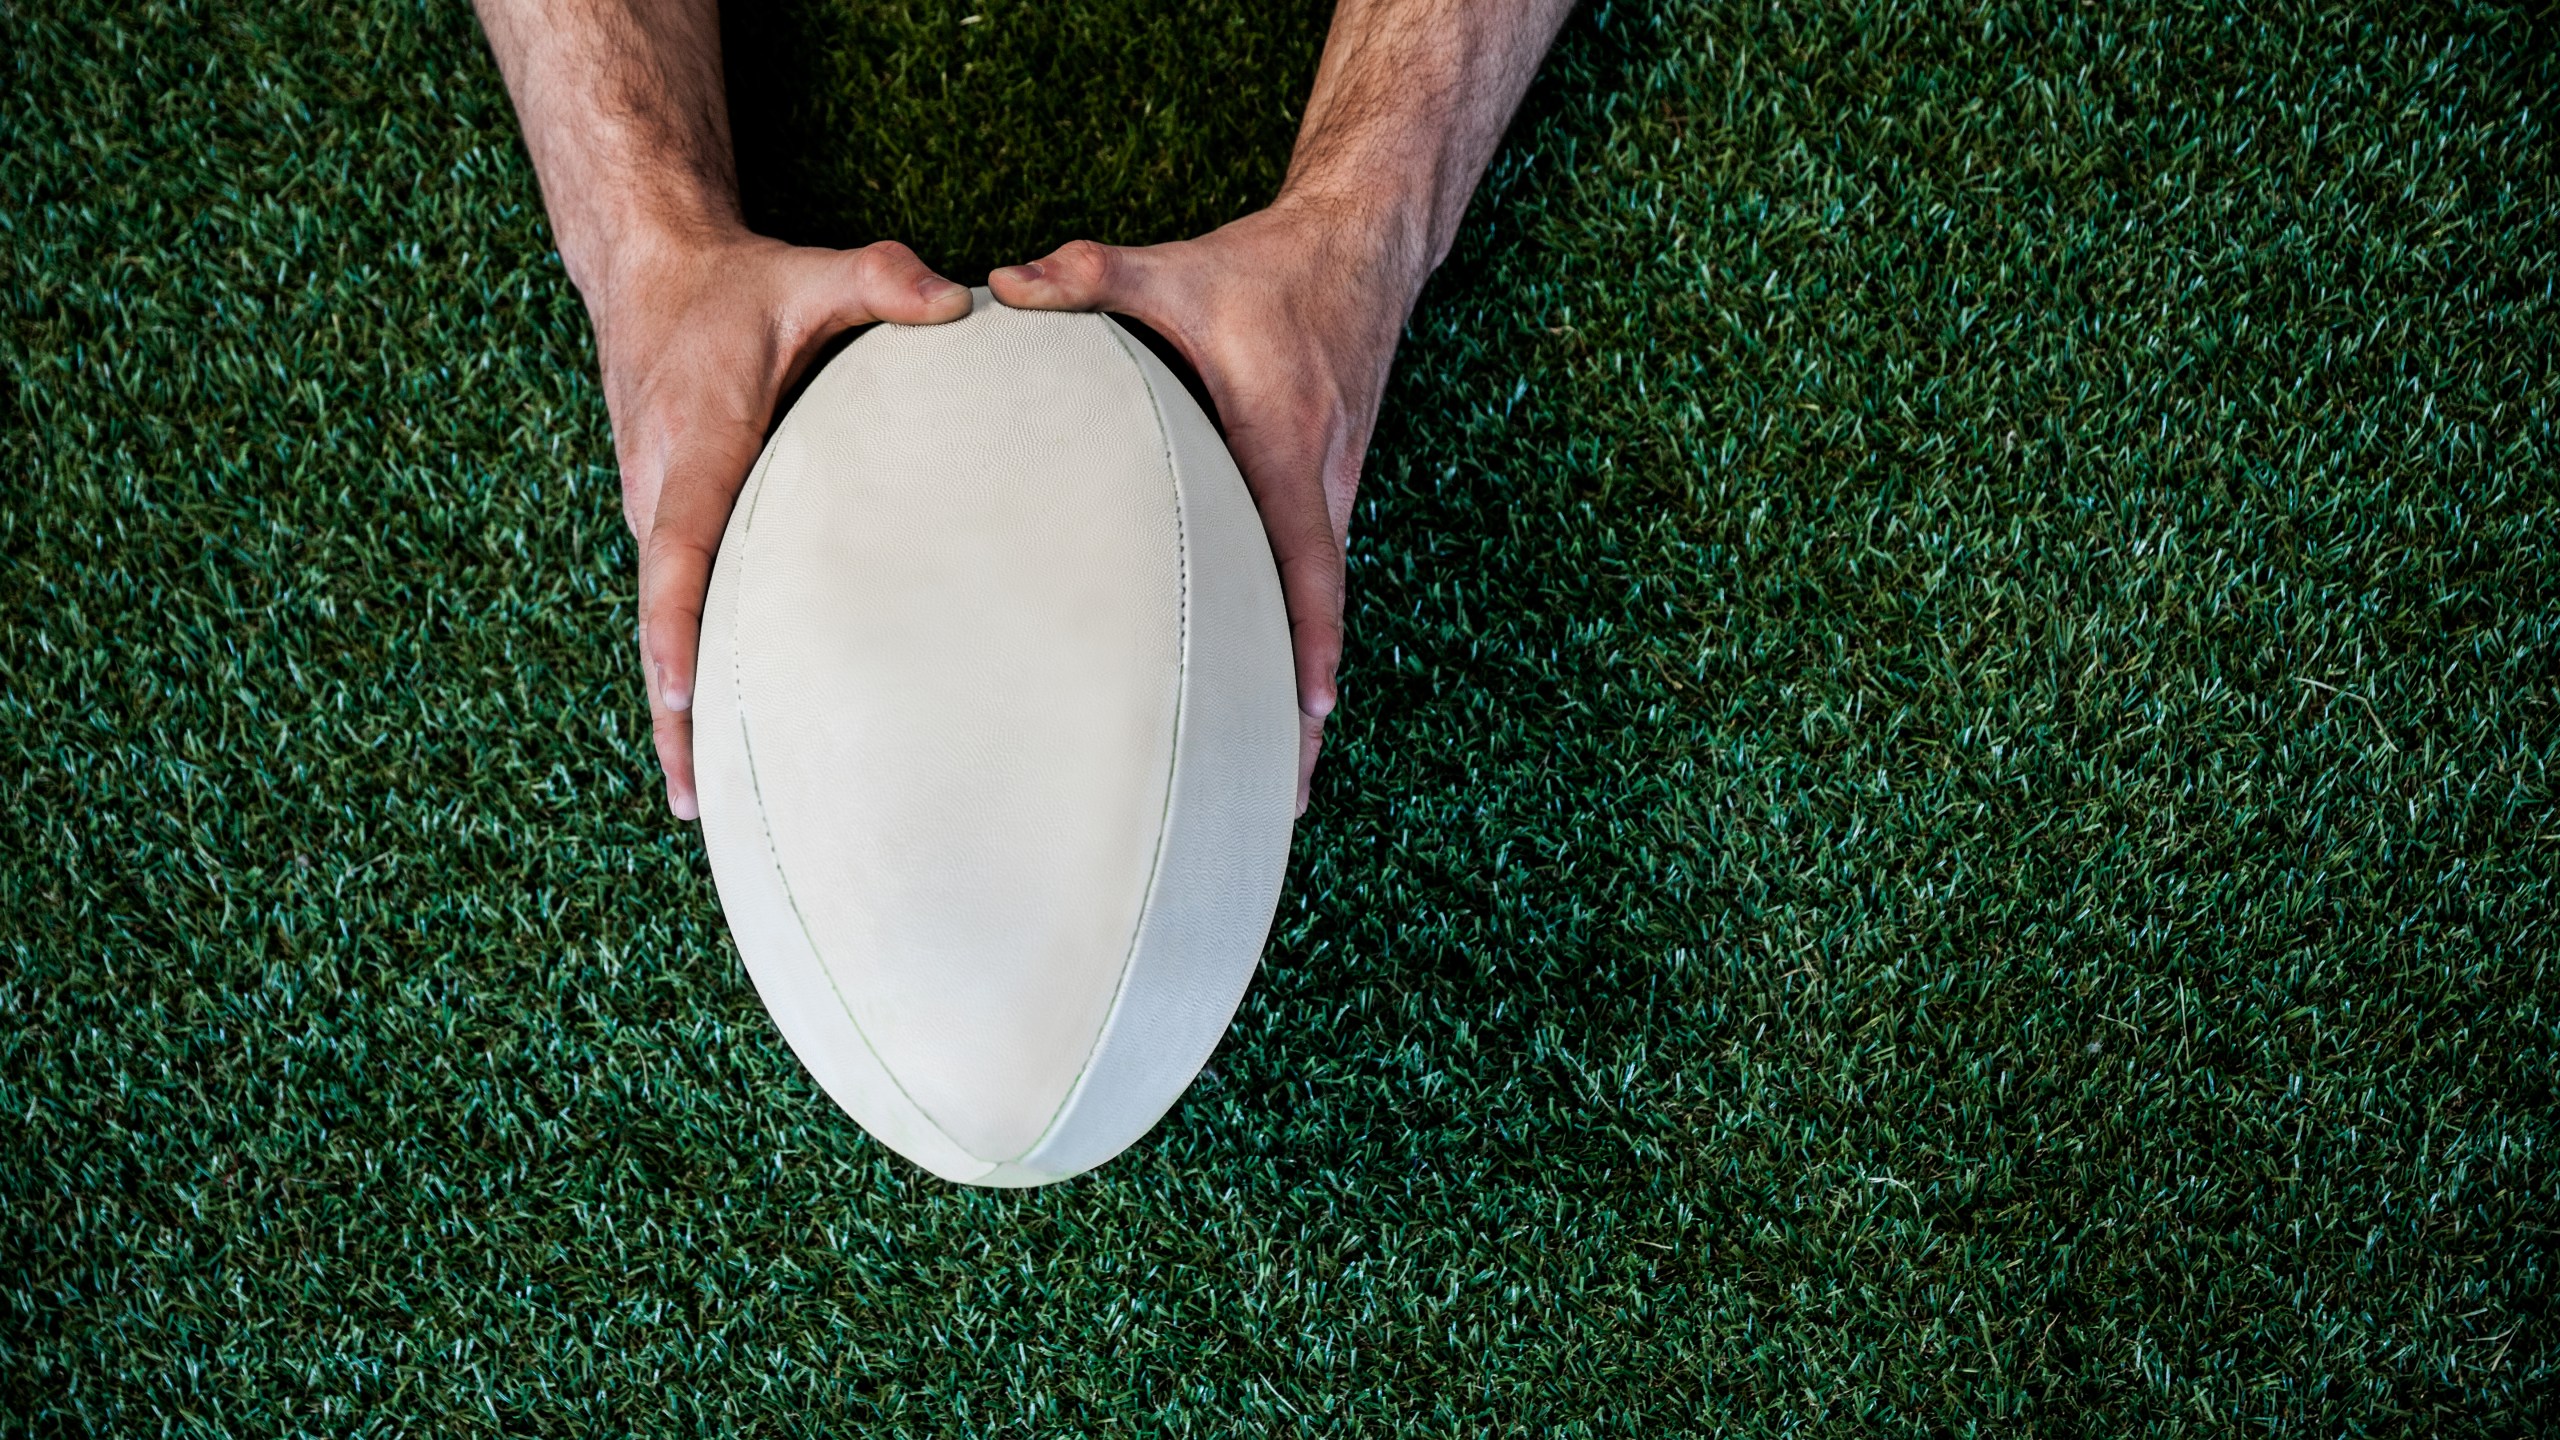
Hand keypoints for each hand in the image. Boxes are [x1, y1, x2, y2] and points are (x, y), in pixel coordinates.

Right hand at [589, 233, 970, 817]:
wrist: (647, 272)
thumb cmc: (734, 287)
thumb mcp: (807, 273)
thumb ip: (881, 280)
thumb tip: (956, 302)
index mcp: (695, 446)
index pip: (678, 551)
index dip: (676, 629)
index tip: (680, 700)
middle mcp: (658, 489)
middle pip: (661, 617)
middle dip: (674, 712)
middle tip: (705, 805)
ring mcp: (651, 509)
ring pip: (663, 620)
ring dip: (678, 704)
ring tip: (711, 804)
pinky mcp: (662, 519)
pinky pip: (674, 602)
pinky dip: (686, 667)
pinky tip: (716, 732)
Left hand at [990, 204, 1420, 813]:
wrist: (1365, 244)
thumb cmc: (1274, 270)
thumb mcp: (1183, 271)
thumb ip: (1091, 278)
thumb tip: (1001, 287)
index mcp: (1287, 443)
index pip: (1307, 561)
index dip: (1305, 642)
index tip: (1303, 718)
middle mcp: (1326, 480)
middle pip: (1321, 616)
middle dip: (1305, 712)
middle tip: (1280, 802)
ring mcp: (1335, 489)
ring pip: (1321, 608)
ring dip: (1303, 690)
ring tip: (1276, 782)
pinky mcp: (1328, 488)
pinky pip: (1315, 580)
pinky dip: (1301, 643)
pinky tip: (1269, 696)